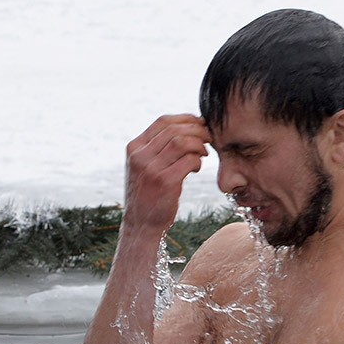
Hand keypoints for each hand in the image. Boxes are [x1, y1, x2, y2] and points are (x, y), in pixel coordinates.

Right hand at [122, 114, 210, 232]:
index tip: (200, 125)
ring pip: (183, 142)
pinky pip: (189, 160)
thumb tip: (187, 126)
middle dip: (198, 130)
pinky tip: (196, 168)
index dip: (186, 119)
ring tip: (204, 153)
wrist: (141, 224)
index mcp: (134, 147)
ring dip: (199, 145)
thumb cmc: (149, 192)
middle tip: (209, 138)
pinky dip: (198, 161)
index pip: (163, 121)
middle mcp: (139, 155)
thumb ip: (157, 147)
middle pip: (175, 129)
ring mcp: (151, 169)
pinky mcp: (164, 182)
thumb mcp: (144, 165)